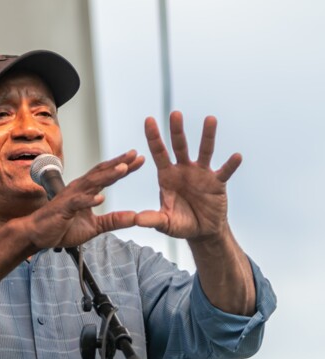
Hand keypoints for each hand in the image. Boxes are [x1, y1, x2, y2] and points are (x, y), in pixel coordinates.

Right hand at [24, 150, 144, 248]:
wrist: (38, 235)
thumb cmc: (61, 227)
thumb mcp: (95, 227)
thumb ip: (113, 221)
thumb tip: (135, 217)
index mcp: (86, 191)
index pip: (107, 175)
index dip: (123, 167)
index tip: (138, 159)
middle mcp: (79, 189)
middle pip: (101, 172)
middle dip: (118, 163)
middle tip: (135, 155)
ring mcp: (70, 197)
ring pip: (92, 183)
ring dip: (107, 175)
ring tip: (123, 169)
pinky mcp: (63, 208)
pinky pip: (77, 202)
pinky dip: (89, 200)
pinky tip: (101, 198)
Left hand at [135, 111, 241, 240]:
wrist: (202, 231)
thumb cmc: (180, 223)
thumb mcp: (165, 223)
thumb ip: (153, 219)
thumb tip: (137, 220)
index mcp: (167, 176)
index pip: (159, 153)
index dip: (154, 137)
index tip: (149, 119)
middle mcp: (183, 170)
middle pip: (179, 146)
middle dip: (177, 131)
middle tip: (174, 113)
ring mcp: (201, 174)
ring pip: (204, 151)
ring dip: (207, 136)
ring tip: (210, 119)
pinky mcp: (217, 183)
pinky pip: (224, 172)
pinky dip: (230, 165)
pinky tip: (236, 156)